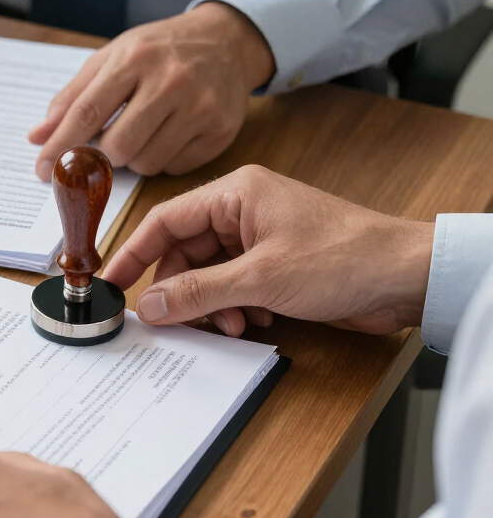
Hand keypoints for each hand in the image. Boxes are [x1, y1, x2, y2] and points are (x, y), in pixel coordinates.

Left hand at [29, 3, 274, 178]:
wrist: (227, 41)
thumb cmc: (159, 51)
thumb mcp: (112, 57)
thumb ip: (72, 97)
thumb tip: (37, 137)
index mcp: (135, 58)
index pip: (87, 112)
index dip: (59, 146)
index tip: (40, 169)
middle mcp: (171, 81)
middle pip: (117, 147)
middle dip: (102, 154)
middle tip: (106, 142)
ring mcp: (200, 107)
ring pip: (145, 163)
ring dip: (132, 158)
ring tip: (142, 131)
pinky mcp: (220, 131)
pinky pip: (173, 168)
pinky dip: (162, 159)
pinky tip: (169, 134)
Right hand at [103, 166, 434, 336]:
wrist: (408, 276)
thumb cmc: (346, 257)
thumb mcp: (260, 279)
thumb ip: (198, 291)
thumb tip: (151, 305)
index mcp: (235, 194)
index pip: (165, 221)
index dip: (134, 254)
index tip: (110, 283)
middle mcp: (244, 211)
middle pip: (184, 252)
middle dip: (181, 290)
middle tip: (171, 320)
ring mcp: (260, 238)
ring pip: (208, 274)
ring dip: (211, 304)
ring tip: (229, 323)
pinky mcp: (276, 265)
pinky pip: (233, 287)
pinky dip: (234, 308)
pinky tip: (253, 322)